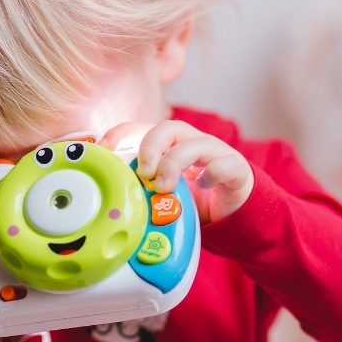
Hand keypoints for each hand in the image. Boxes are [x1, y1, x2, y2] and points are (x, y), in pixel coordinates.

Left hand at [99, 120, 254, 223]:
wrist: (235, 212)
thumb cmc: (195, 200)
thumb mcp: (163, 197)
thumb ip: (143, 193)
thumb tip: (112, 203)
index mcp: (170, 147)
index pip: (144, 129)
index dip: (123, 133)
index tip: (105, 148)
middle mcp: (192, 143)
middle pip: (169, 128)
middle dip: (151, 147)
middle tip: (143, 172)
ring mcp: (216, 154)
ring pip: (195, 144)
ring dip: (174, 164)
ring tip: (164, 187)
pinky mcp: (236, 170)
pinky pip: (225, 164)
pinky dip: (212, 173)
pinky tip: (203, 186)